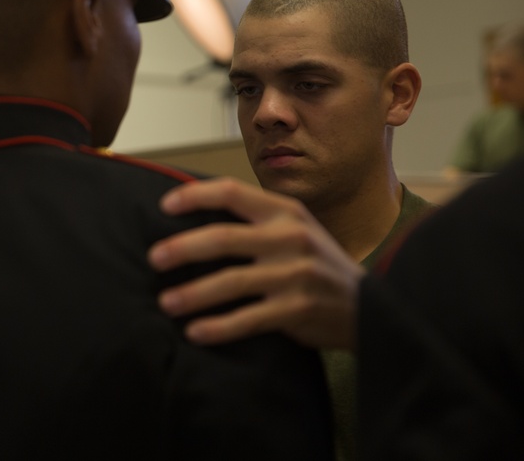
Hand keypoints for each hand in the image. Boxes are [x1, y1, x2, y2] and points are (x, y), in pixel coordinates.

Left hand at [149, 178, 363, 350]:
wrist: (369, 306)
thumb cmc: (315, 262)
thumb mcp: (294, 228)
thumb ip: (254, 219)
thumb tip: (192, 213)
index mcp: (285, 211)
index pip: (231, 191)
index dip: (194, 196)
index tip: (164, 207)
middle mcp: (290, 238)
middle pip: (224, 238)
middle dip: (182, 248)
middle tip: (154, 259)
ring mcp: (295, 274)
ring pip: (231, 282)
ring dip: (193, 294)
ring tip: (165, 302)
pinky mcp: (297, 310)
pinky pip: (248, 319)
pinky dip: (218, 327)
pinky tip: (194, 332)